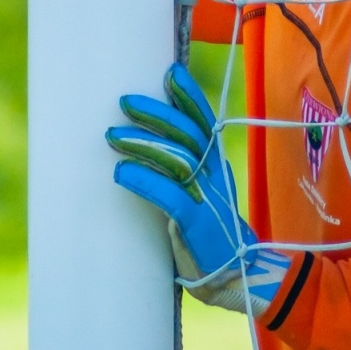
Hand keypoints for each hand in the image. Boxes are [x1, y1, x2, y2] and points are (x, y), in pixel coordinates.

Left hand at [106, 63, 290, 315]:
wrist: (238, 277)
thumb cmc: (212, 235)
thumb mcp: (201, 194)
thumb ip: (184, 172)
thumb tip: (150, 148)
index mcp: (215, 166)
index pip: (203, 121)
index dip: (188, 96)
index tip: (170, 72)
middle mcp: (214, 176)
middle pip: (188, 133)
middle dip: (157, 113)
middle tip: (125, 102)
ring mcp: (207, 199)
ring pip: (177, 159)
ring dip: (143, 143)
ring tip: (112, 136)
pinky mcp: (196, 224)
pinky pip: (169, 195)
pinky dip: (144, 180)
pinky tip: (121, 172)